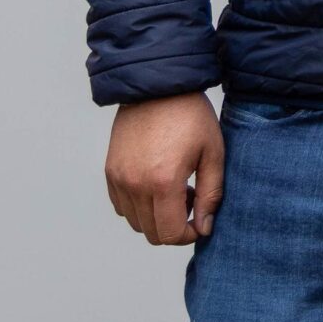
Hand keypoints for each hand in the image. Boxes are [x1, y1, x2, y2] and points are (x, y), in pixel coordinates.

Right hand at [105, 92, 224, 244]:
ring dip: (155, 216)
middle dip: (174, 226)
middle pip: (151, 232)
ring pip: (135, 221)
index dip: (188, 235)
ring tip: (175, 189)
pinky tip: (156, 183)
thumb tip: (204, 228)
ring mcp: (118, 178)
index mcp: (163, 181)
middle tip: (191, 199)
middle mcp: (134, 184)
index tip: (200, 221)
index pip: (169, 234)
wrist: (158, 86)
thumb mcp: (212, 153)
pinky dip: (139, 205)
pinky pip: (121, 205)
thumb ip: (210, 195)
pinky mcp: (110, 170)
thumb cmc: (191, 116)